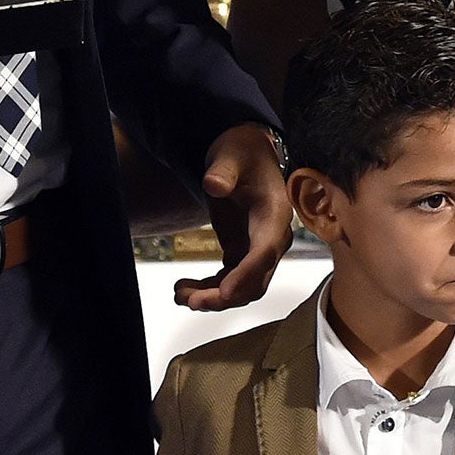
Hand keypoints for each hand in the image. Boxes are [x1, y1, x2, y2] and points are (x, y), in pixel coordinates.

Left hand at [172, 123, 292, 311]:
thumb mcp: (231, 154)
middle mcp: (273, 238)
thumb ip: (224, 171)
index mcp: (275, 214)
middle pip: (256, 280)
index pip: (265, 252)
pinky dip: (208, 289)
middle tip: (192, 301)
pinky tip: (183, 288)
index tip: (226, 294)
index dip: (247, 275)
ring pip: (242, 288)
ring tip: (179, 295)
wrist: (247, 153)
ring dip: (213, 298)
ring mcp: (258, 249)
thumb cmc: (242, 152)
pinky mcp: (243, 252)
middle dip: (225, 296)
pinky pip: (229, 281)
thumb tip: (214, 185)